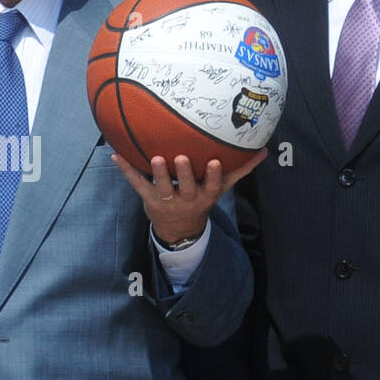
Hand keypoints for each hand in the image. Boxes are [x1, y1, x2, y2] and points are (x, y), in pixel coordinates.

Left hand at [112, 150, 265, 245]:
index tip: (213, 162)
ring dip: (158, 172)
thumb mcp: (221, 188)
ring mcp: (166, 200)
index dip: (211, 176)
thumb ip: (240, 169)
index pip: (210, 186)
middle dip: (183, 174)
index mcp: (205, 196)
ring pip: (161, 186)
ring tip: (155, 158)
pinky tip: (116, 154)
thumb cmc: (201, 199)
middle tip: (181, 158)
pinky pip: (136, 183)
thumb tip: (263, 151)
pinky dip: (126, 169)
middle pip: (185, 187)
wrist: (179, 229)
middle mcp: (186, 199)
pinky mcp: (148, 198)